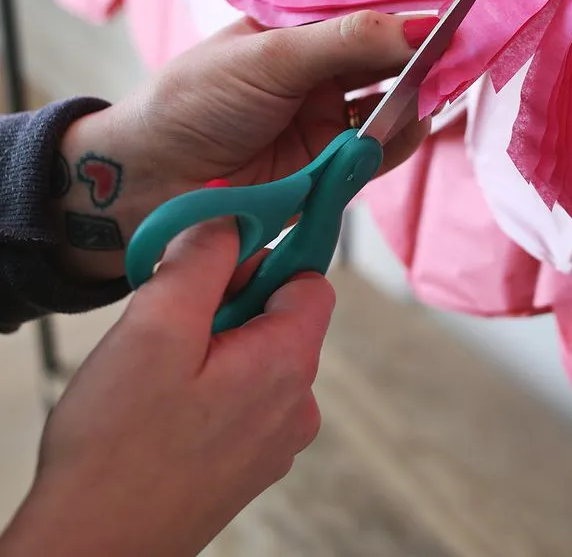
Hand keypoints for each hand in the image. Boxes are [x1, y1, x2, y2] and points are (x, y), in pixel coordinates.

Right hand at [0, 220, 331, 556]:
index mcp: (288, 366)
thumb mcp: (156, 328)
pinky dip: (214, 379)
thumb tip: (232, 219)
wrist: (91, 551)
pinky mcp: (250, 458)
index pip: (310, 279)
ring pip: (259, 353)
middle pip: (281, 315)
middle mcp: (297, 404)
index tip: (221, 260)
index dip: (267, 259)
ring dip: (217, 341)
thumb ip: (202, 260)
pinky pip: (246, 392)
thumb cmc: (117, 449)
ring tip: (163, 369)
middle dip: (230, 301)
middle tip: (172, 321)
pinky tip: (168, 402)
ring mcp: (276, 437)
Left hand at [53, 11, 436, 279]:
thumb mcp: (270, 57)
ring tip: (435, 92)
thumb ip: (345, 42)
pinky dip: (399, 142)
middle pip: (389, 64)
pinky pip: (378, 153)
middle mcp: (319, 75)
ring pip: (391, 109)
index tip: (456, 18)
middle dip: (423, 61)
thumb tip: (418, 25)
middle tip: (457, 57)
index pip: (369, 20)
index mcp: (299, 34)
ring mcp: (327, 122)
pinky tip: (411, 126)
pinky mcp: (330, 167)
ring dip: (415, 102)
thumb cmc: (195, 100)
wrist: (151, 180)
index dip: (411, 19)